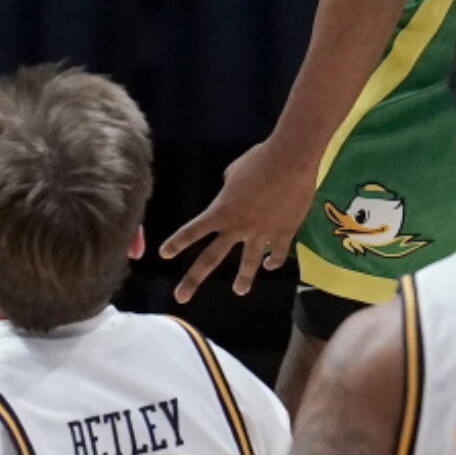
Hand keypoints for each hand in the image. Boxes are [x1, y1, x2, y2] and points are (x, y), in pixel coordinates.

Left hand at [159, 138, 318, 303]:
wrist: (291, 160)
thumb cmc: (260, 159)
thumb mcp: (236, 170)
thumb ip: (229, 186)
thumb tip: (229, 191)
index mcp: (222, 210)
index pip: (194, 230)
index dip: (177, 242)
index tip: (164, 254)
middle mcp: (238, 227)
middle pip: (211, 257)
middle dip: (193, 279)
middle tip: (180, 297)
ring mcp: (260, 234)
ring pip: (248, 265)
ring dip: (243, 280)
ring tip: (239, 291)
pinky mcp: (283, 234)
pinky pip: (277, 255)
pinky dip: (273, 261)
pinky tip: (270, 265)